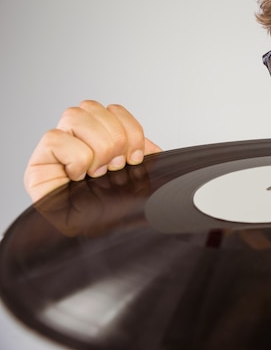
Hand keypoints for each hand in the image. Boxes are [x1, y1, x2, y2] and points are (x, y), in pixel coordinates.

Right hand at [24, 100, 161, 201]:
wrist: (104, 242)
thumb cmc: (118, 212)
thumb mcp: (140, 177)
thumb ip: (145, 155)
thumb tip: (153, 148)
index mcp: (99, 139)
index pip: (112, 110)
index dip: (130, 129)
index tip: (135, 157)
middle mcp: (76, 140)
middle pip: (91, 106)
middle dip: (114, 137)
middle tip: (117, 165)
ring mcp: (56, 151)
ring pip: (74, 116)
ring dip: (97, 147)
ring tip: (98, 171)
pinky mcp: (38, 165)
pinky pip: (55, 138)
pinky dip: (76, 157)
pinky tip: (79, 175)